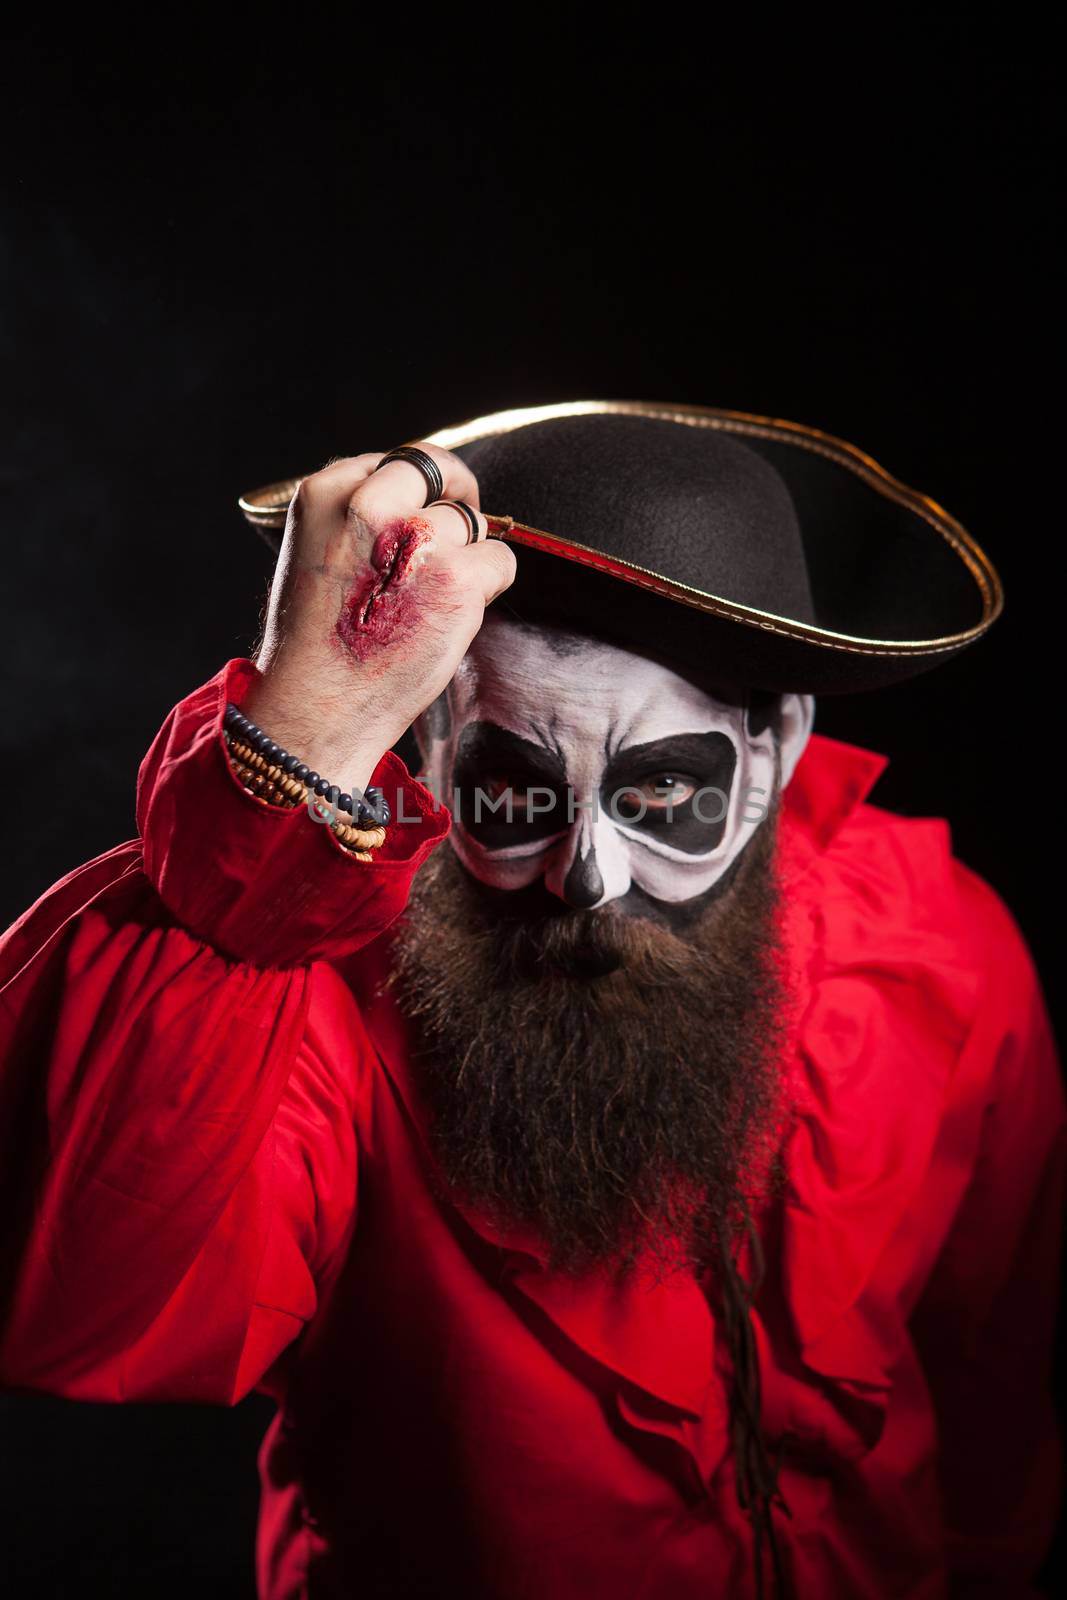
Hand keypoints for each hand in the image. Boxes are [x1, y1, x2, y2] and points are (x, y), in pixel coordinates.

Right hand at [242, 445, 515, 796]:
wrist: (318, 707)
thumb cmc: (314, 644)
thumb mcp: (311, 554)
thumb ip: (354, 517)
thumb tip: (415, 502)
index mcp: (325, 494)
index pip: (393, 461)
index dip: (416, 485)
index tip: (421, 509)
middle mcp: (371, 506)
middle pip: (437, 470)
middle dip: (455, 493)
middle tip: (460, 525)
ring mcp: (418, 541)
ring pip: (471, 521)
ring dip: (466, 555)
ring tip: (431, 599)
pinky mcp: (459, 580)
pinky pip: (500, 559)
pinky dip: (489, 586)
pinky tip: (452, 616)